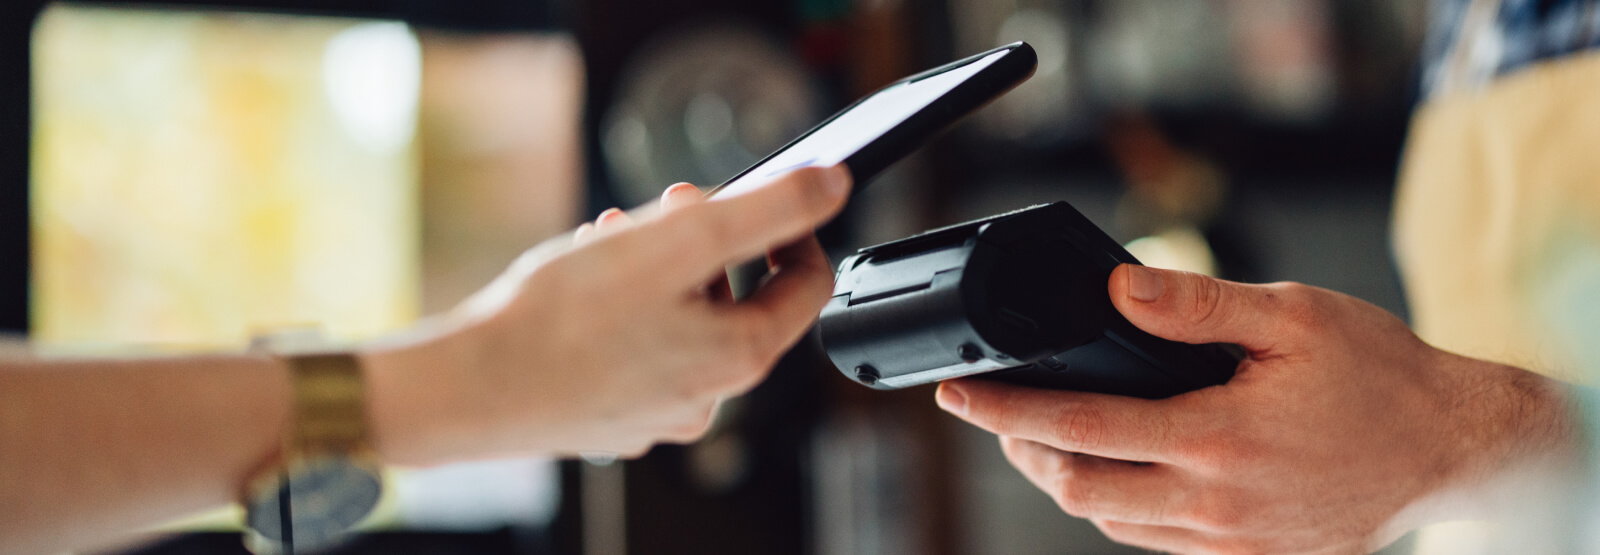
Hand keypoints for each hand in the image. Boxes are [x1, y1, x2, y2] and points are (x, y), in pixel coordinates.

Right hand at [367, 165, 850, 463]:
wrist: (473, 387)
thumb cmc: (564, 320)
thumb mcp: (681, 240)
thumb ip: (767, 210)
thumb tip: (830, 187)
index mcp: (740, 357)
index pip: (807, 286)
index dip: (792, 231)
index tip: (763, 200)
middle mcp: (709, 397)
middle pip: (738, 299)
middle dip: (707, 242)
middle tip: (666, 208)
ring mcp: (660, 411)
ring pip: (684, 319)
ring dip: (660, 267)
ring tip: (612, 238)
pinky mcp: (615, 414)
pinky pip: (641, 346)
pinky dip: (626, 306)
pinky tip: (585, 284)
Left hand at [936, 264, 1576, 553]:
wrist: (1453, 449)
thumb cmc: (1381, 377)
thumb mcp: (1294, 316)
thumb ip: (1198, 306)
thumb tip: (1117, 290)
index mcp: (1218, 438)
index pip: (1079, 427)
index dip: (1005, 412)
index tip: (961, 393)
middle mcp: (1215, 501)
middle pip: (1077, 489)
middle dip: (1019, 452)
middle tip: (990, 414)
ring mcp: (1229, 538)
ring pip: (1109, 521)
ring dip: (1062, 481)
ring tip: (1038, 437)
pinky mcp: (1245, 554)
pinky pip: (1153, 541)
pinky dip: (1114, 506)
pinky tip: (1108, 469)